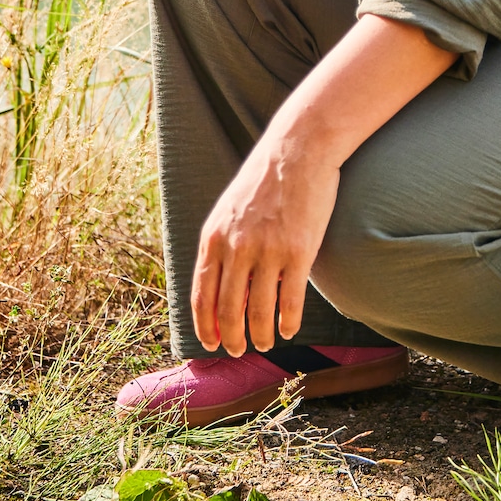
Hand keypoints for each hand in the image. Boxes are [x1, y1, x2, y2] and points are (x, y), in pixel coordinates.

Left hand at [190, 134, 338, 354]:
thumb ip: (222, 247)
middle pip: (229, 309)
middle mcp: (237, 248)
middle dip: (232, 338)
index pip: (202, 295)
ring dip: (261, 335)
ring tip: (265, 343)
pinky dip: (288, 321)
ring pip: (259, 311)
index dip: (205, 326)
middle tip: (239, 351)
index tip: (212, 344)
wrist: (298, 149)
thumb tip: (223, 288)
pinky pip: (290, 299)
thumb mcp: (229, 211)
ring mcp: (268, 250)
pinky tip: (289, 330)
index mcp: (214, 238)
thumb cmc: (264, 180)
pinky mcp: (299, 251)